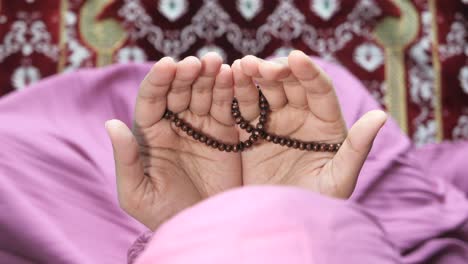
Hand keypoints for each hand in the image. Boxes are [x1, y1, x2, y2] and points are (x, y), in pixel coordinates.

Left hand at [105, 53, 241, 229]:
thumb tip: (111, 124)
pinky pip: (227, 108)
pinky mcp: (226, 133)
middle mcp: (176, 125)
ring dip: (209, 76)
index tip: (167, 65)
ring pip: (204, 94)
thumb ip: (126, 159)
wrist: (202, 227)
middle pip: (179, 91)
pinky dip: (229, 91)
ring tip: (216, 62)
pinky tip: (232, 75)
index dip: (158, 81)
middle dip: (186, 74)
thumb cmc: (164, 214)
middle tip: (196, 63)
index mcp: (151, 134)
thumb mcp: (137, 193)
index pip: (151, 100)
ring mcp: (202, 127)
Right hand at [232, 51, 386, 197]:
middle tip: (261, 65)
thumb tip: (381, 116)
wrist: (280, 222)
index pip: (320, 90)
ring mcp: (274, 122)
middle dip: (276, 70)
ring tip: (242, 66)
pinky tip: (229, 80)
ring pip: (265, 91)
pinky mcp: (251, 132)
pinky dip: (237, 93)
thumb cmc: (316, 205)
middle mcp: (300, 117)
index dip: (309, 73)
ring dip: (254, 76)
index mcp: (325, 123)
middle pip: (290, 84)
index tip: (297, 58)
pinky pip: (244, 108)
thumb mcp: (339, 179)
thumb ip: (357, 147)